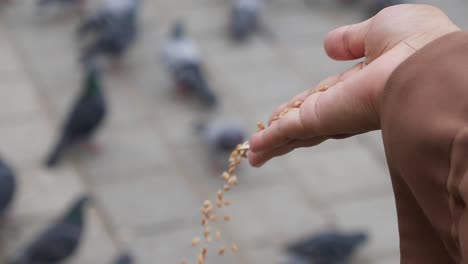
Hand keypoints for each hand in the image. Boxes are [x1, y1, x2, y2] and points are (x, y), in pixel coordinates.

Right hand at [249, 4, 459, 166]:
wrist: (427, 61)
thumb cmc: (416, 41)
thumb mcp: (379, 30)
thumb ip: (351, 40)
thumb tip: (328, 46)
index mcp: (362, 84)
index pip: (324, 99)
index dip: (301, 105)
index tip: (285, 114)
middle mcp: (347, 106)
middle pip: (307, 123)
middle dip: (283, 133)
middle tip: (263, 145)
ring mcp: (335, 116)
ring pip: (297, 133)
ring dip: (273, 144)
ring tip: (252, 155)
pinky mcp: (324, 120)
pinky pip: (290, 131)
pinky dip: (269, 142)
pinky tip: (253, 152)